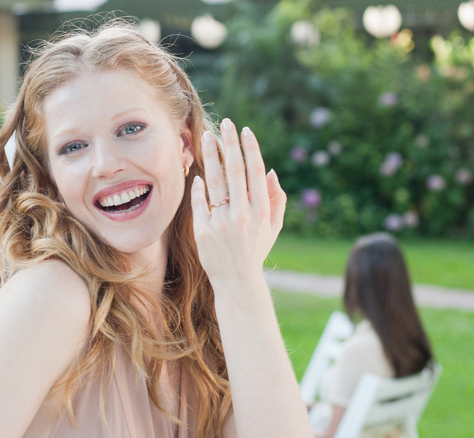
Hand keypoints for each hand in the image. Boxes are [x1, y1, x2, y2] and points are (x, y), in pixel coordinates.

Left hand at [190, 118, 285, 291]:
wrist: (237, 280)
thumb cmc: (256, 249)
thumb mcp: (273, 226)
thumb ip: (276, 198)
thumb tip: (269, 170)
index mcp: (261, 211)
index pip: (255, 171)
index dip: (250, 148)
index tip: (245, 130)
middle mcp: (242, 214)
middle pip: (234, 171)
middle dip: (229, 143)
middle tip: (225, 123)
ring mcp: (221, 223)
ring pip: (215, 181)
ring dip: (211, 156)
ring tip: (207, 137)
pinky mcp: (203, 231)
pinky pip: (200, 202)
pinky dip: (198, 186)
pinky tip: (197, 172)